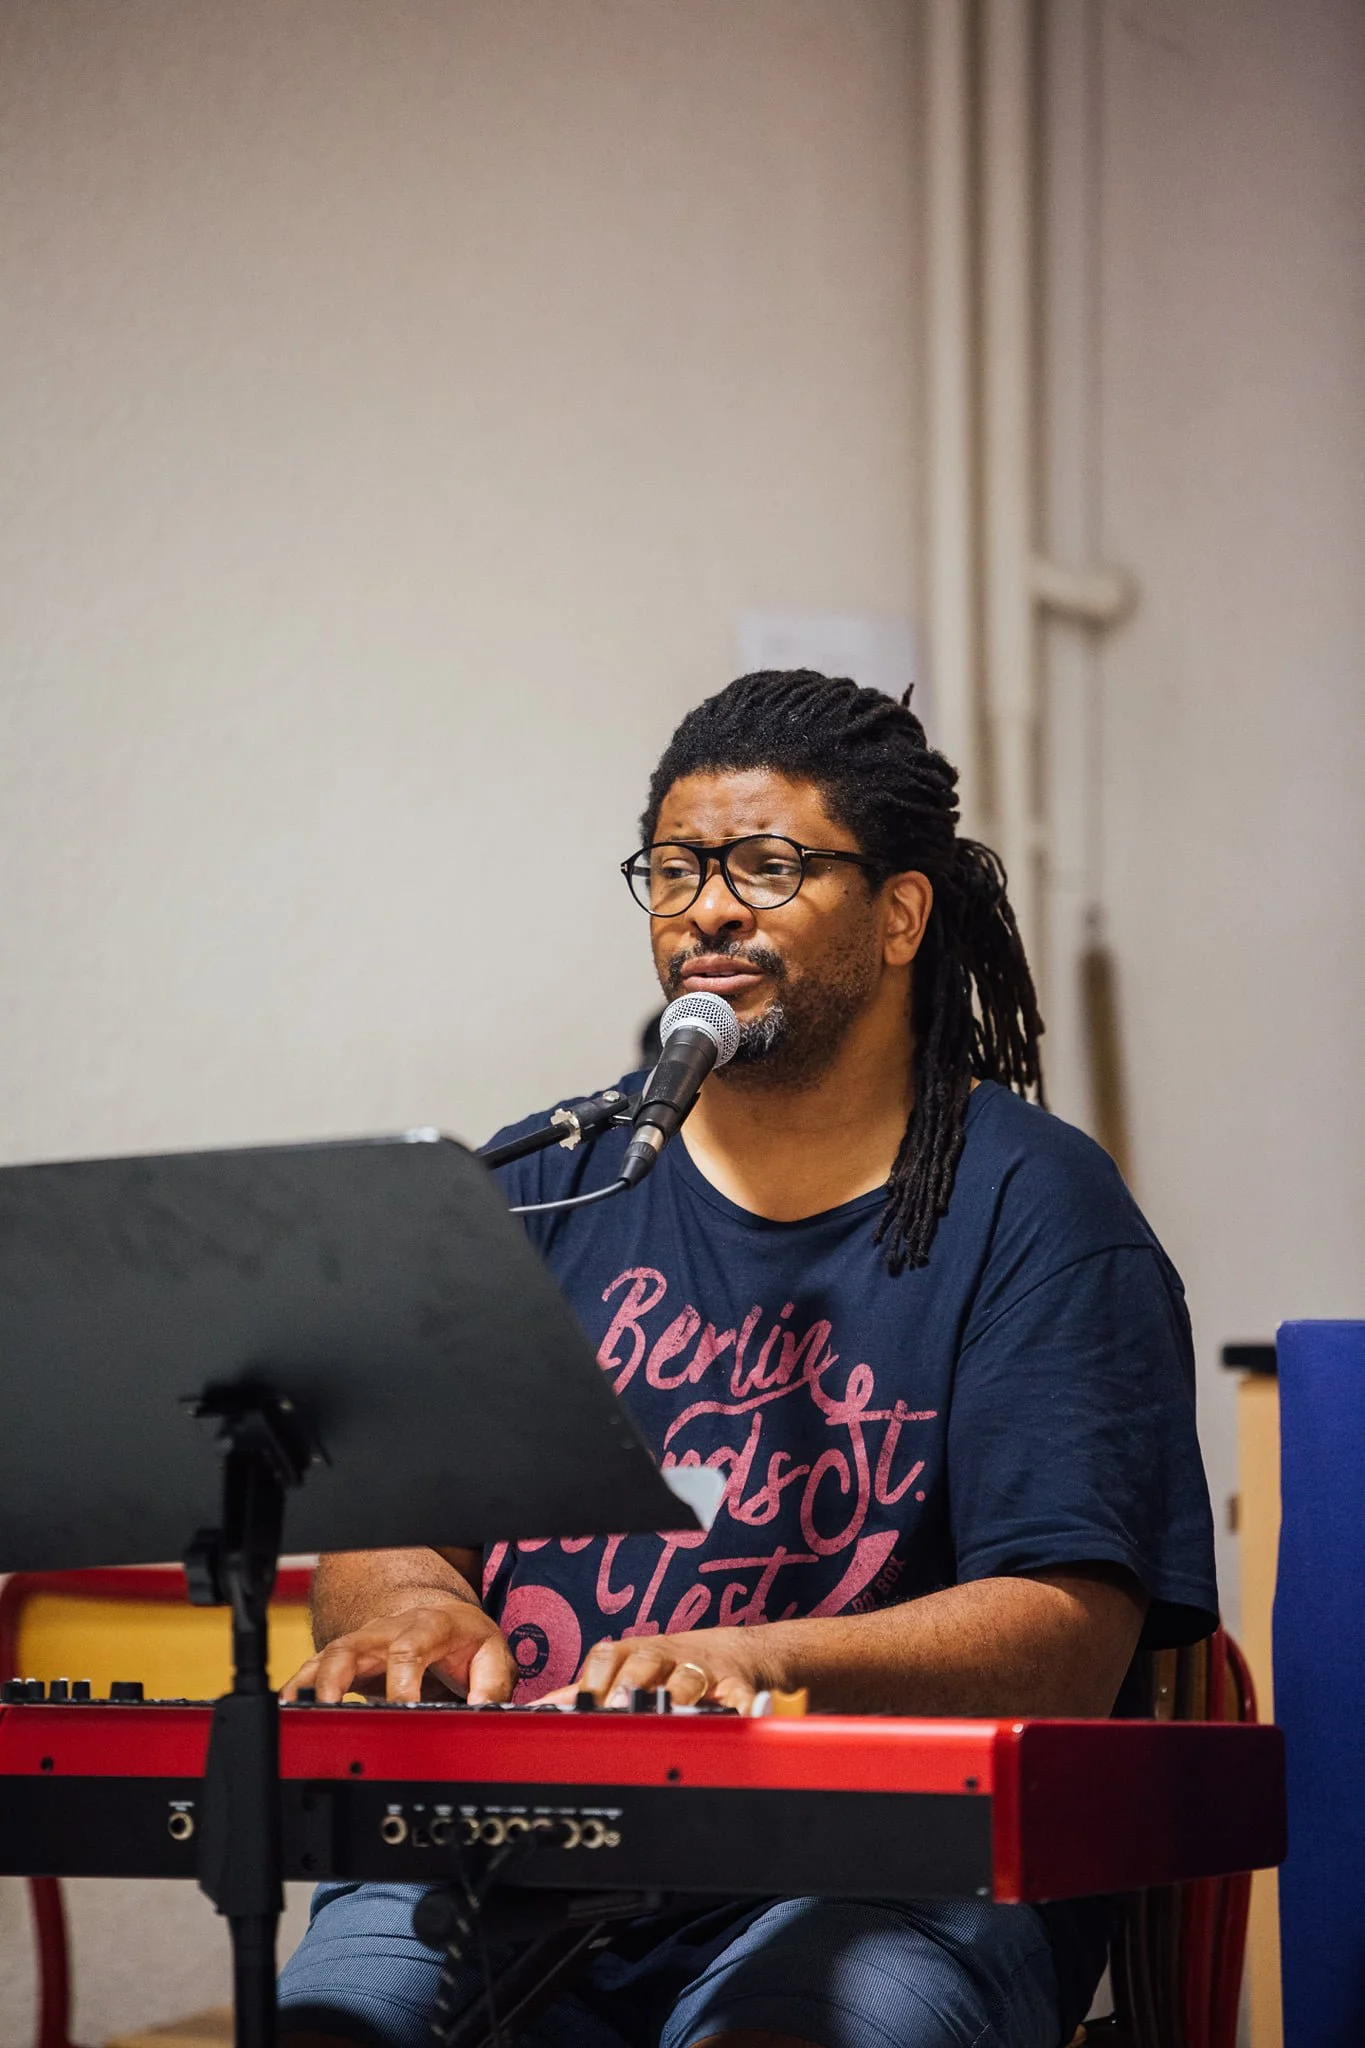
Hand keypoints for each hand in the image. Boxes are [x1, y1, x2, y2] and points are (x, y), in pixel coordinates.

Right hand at [281, 1598, 516, 1705]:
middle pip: (353, 1647)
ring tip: (301, 1716)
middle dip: (337, 1680)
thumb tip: (480, 1709)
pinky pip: (314, 1670)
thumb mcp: (492, 1654)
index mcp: (427, 1627)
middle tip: (333, 1712)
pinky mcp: (346, 1659)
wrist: (443, 1618)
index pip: (408, 1648)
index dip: (402, 1682)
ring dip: (311, 1687)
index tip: (402, 1712)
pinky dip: (298, 1690)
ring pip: (327, 1657)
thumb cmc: (465, 1639)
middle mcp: (387, 1631)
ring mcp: (363, 1644)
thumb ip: (491, 1683)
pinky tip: (289, 1711)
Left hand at [537, 1627, 775, 1713]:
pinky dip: (740, 1708)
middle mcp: (666, 1658)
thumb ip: (588, 1690)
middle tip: (618, 1706)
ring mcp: (701, 1670)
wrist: (733, 1653)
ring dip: (677, 1692)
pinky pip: (739, 1697)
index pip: (609, 1655)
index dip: (596, 1676)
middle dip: (630, 1683)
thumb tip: (542, 1708)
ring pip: (688, 1675)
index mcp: (636, 1655)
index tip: (584, 1702)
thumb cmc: (670, 1665)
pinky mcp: (735, 1687)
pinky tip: (736, 1719)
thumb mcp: (628, 1670)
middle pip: (646, 1660)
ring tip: (670, 1713)